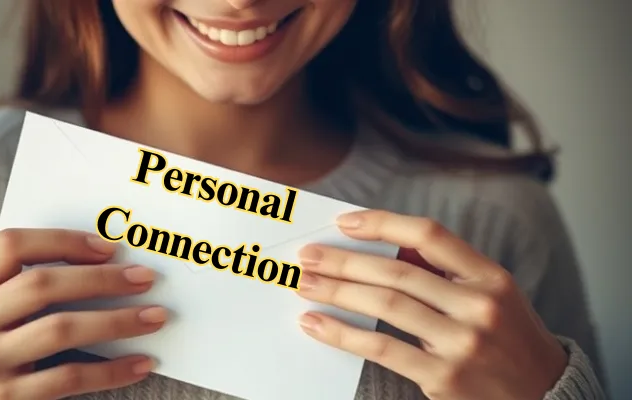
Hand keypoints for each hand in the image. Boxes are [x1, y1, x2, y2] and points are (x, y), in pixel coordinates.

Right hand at [0, 229, 166, 399]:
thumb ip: (14, 284)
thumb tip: (100, 260)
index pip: (10, 246)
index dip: (63, 240)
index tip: (108, 248)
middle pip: (42, 284)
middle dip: (102, 278)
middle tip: (145, 278)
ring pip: (62, 329)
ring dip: (118, 321)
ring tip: (155, 317)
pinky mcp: (5, 399)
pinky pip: (70, 377)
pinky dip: (112, 370)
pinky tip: (140, 363)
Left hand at [295, 210, 567, 399]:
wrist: (546, 397)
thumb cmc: (508, 340)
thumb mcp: (491, 296)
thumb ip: (444, 271)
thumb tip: (381, 247)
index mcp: (491, 276)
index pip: (429, 235)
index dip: (383, 223)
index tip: (344, 222)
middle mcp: (479, 305)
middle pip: (397, 270)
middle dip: (344, 261)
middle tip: (308, 256)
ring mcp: (463, 342)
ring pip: (385, 304)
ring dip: (337, 291)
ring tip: (304, 285)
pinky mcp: (445, 377)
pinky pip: (382, 347)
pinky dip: (343, 333)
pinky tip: (317, 325)